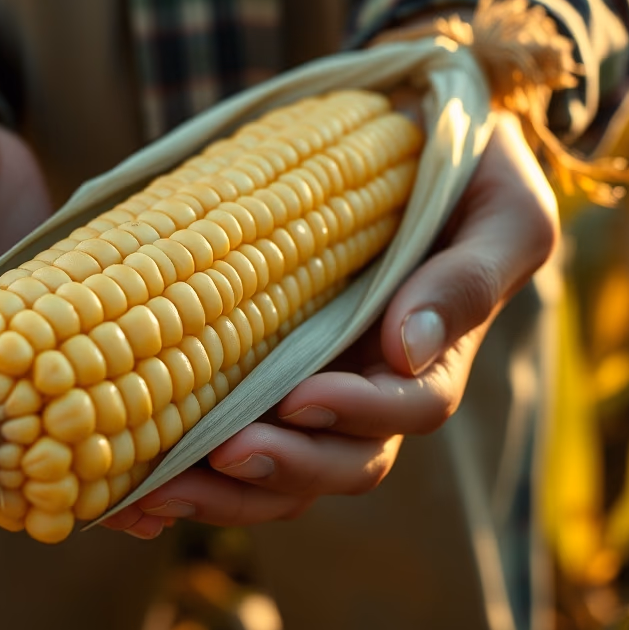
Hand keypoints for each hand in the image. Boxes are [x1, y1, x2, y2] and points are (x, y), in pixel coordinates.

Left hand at [103, 113, 557, 537]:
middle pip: (335, 462)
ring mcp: (310, 385)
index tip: (303, 395)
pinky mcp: (255, 372)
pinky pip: (223, 438)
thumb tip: (407, 348)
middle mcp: (370, 388)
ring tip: (151, 495)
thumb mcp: (504, 210)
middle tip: (219, 458)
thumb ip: (470, 277)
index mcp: (433, 358)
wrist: (415, 134)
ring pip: (276, 470)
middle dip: (280, 471)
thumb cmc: (476, 169)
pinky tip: (124, 494)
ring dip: (217, 493)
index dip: (359, 414)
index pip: (409, 410)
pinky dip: (180, 473)